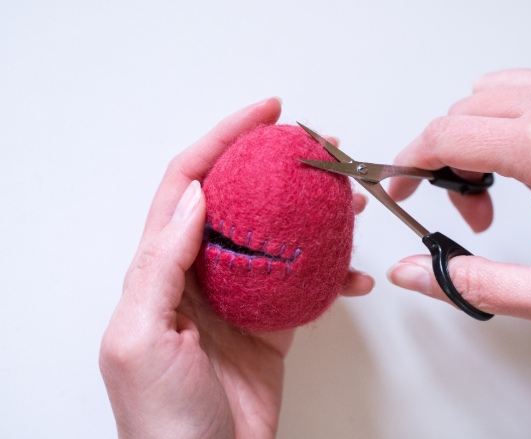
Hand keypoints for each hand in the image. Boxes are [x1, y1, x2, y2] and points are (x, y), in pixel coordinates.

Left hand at [100, 99, 372, 438]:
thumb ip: (161, 264)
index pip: (189, 183)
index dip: (222, 140)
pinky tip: (355, 273)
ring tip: (347, 197)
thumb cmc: (161, 418)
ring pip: (282, 236)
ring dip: (316, 213)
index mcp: (160, 269)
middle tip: (317, 147)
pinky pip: (309, 284)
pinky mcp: (274, 323)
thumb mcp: (140, 336)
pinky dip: (336, 274)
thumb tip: (194, 197)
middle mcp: (201, 274)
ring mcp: (242, 297)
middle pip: (243, 199)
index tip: (263, 114)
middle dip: (279, 166)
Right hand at [387, 69, 530, 326]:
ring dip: (478, 136)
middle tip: (473, 210)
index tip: (400, 187)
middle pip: (462, 113)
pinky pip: (530, 87)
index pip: (443, 135)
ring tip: (505, 187)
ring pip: (492, 94)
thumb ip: (471, 284)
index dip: (407, 164)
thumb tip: (416, 273)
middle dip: (447, 162)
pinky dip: (511, 119)